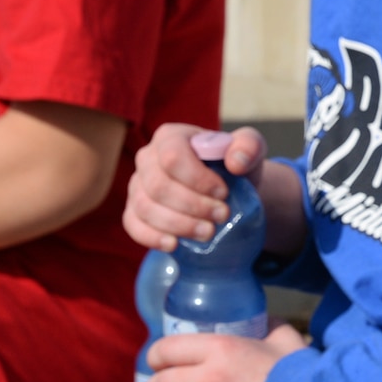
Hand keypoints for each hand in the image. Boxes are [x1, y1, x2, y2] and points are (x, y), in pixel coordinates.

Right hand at [124, 123, 268, 249]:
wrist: (226, 189)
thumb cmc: (233, 165)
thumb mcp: (249, 149)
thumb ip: (249, 146)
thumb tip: (235, 162)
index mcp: (170, 136)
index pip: (173, 157)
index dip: (197, 179)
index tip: (223, 193)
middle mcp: (147, 158)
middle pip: (158, 186)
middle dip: (192, 206)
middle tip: (222, 216)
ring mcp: (138, 185)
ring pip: (145, 207)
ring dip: (178, 224)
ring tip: (208, 233)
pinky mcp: (134, 210)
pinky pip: (133, 225)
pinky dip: (152, 237)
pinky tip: (175, 244)